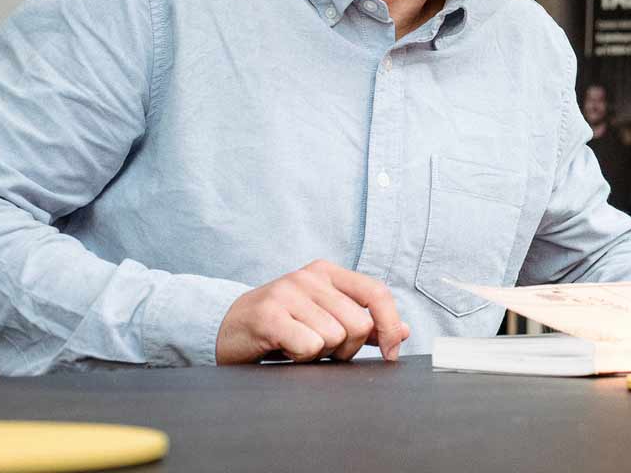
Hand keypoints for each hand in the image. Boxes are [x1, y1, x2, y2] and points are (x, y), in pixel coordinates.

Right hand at [216, 259, 410, 363]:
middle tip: (322, 348)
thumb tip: (403, 331)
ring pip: (335, 337)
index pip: (377, 293)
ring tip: (298, 345)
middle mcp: (310, 276)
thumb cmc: (281, 324)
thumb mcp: (324, 317)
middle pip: (358, 323)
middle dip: (347, 348)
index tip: (390, 353)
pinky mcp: (269, 315)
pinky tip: (285, 349)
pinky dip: (302, 356)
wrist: (227, 327)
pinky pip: (309, 345)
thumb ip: (364, 323)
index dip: (390, 325)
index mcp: (329, 272)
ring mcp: (288, 292)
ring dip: (320, 353)